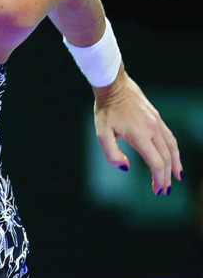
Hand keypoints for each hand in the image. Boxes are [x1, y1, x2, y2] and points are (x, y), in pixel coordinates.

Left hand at [92, 67, 182, 194]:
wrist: (115, 86)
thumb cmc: (106, 111)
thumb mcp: (101, 133)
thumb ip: (112, 153)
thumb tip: (125, 168)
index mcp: (140, 135)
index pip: (156, 162)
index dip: (158, 178)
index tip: (156, 191)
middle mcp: (153, 130)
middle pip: (166, 158)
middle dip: (166, 176)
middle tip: (164, 190)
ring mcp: (158, 124)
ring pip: (172, 148)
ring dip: (175, 165)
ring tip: (177, 178)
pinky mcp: (158, 119)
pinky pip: (171, 138)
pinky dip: (175, 151)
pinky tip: (175, 158)